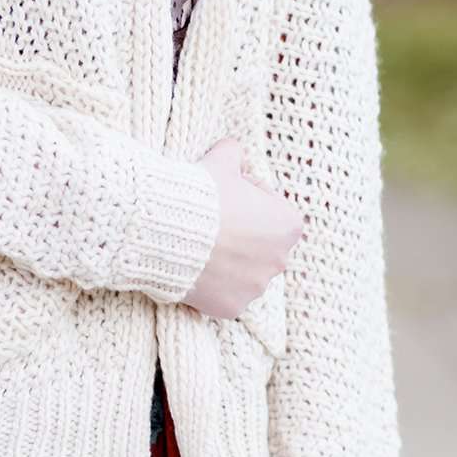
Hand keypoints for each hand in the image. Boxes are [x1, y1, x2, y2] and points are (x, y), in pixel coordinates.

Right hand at [184, 139, 303, 319]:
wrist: (168, 228)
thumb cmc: (203, 193)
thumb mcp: (221, 160)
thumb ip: (234, 152)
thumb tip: (233, 149)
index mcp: (288, 224)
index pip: (272, 210)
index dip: (248, 200)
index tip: (226, 197)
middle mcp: (280, 260)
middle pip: (261, 245)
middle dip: (242, 236)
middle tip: (212, 223)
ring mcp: (255, 287)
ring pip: (245, 273)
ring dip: (230, 262)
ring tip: (201, 246)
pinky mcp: (231, 307)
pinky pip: (225, 295)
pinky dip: (213, 286)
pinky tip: (196, 268)